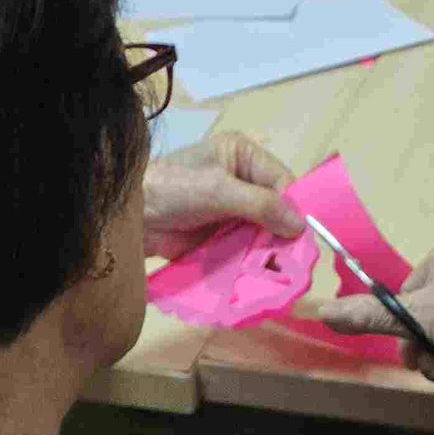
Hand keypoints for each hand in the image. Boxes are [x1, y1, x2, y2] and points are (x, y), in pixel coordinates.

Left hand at [141, 133, 303, 258]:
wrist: (131, 217)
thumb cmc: (173, 189)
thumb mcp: (218, 190)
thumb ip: (260, 204)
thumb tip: (301, 224)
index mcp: (243, 156)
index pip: (282, 181)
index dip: (294, 207)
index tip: (302, 237)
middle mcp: (242, 181)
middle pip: (277, 209)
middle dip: (284, 234)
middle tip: (295, 262)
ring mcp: (232, 211)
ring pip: (264, 232)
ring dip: (270, 252)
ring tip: (281, 274)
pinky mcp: (221, 237)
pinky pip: (247, 249)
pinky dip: (254, 263)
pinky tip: (263, 278)